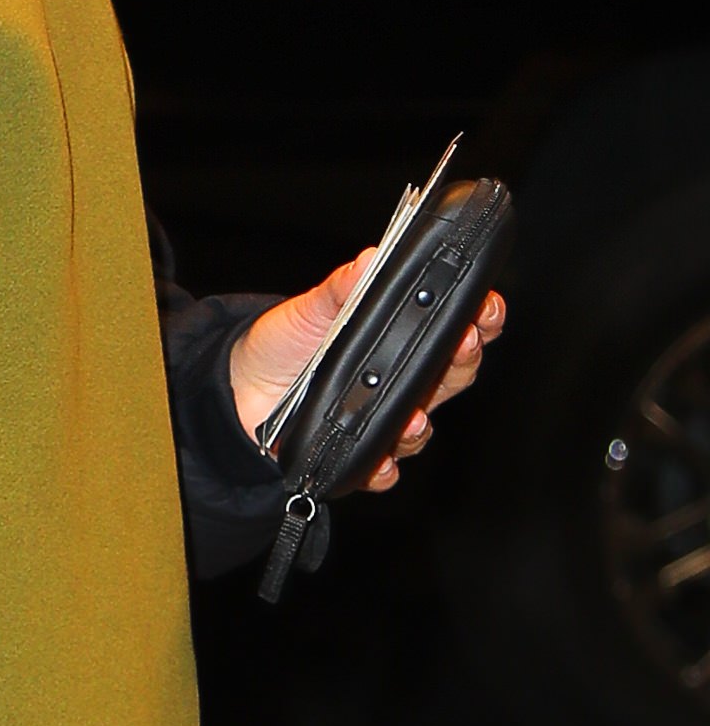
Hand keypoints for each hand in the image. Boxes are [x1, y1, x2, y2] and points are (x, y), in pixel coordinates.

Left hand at [228, 260, 506, 493]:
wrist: (241, 385)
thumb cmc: (285, 342)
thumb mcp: (313, 306)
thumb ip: (345, 285)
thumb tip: (374, 257)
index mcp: (398, 337)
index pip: (454, 327)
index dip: (479, 318)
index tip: (484, 307)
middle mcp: (397, 379)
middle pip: (452, 375)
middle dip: (465, 360)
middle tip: (464, 344)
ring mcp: (379, 418)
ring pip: (420, 426)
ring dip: (421, 423)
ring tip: (413, 416)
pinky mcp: (355, 452)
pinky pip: (380, 466)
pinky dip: (382, 468)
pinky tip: (378, 462)